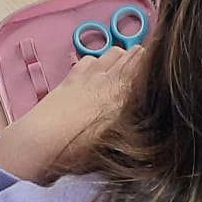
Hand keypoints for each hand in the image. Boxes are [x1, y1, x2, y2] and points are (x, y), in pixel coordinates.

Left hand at [0, 46, 141, 183]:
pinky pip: (92, 59)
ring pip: (114, 52)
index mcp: (125, 93)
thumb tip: (147, 119)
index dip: (155, 64)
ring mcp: (90, 74)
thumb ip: (134, 124)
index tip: (160, 73)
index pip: (147, 64)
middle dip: (141, 60)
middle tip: (144, 75)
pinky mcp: (72, 75)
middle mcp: (110, 77)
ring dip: (121, 59)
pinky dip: (98, 63)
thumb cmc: (79, 149)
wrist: (41, 140)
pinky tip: (96, 76)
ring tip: (121, 74)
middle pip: (134, 53)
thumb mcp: (116, 142)